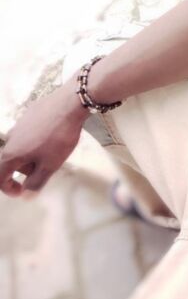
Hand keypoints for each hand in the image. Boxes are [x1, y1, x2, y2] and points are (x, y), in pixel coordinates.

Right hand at [0, 81, 88, 196]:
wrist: (69, 103)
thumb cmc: (58, 137)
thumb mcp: (50, 165)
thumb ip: (36, 183)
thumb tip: (25, 195)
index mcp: (11, 154)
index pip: (0, 178)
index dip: (9, 189)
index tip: (24, 191)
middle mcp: (11, 138)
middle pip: (11, 161)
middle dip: (25, 170)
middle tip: (44, 169)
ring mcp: (19, 123)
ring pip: (21, 146)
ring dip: (31, 154)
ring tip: (51, 152)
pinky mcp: (30, 112)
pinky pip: (29, 132)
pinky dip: (36, 140)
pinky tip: (52, 135)